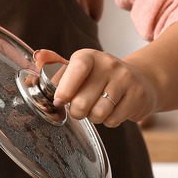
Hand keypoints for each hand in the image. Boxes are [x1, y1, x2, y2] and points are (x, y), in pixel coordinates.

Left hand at [34, 49, 158, 127]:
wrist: (140, 79)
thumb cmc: (99, 77)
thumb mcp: (77, 68)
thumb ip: (54, 66)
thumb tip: (37, 57)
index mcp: (89, 56)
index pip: (77, 69)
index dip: (65, 89)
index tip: (59, 102)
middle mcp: (109, 64)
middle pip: (83, 101)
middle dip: (77, 112)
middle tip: (80, 108)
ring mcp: (126, 79)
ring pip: (99, 113)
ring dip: (94, 117)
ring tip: (97, 108)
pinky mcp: (138, 95)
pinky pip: (114, 120)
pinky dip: (109, 121)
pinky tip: (113, 110)